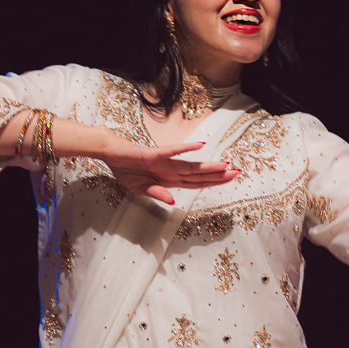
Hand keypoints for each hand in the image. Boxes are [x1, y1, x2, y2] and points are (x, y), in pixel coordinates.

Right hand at [104, 140, 238, 204]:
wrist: (111, 155)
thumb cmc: (126, 170)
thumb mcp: (140, 189)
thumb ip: (157, 194)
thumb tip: (173, 201)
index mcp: (169, 180)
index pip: (195, 183)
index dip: (212, 183)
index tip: (228, 181)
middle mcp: (170, 170)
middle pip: (198, 175)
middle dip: (217, 175)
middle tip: (237, 172)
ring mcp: (164, 162)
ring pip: (190, 166)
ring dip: (207, 166)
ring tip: (226, 165)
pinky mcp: (154, 154)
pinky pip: (172, 151)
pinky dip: (185, 149)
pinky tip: (200, 146)